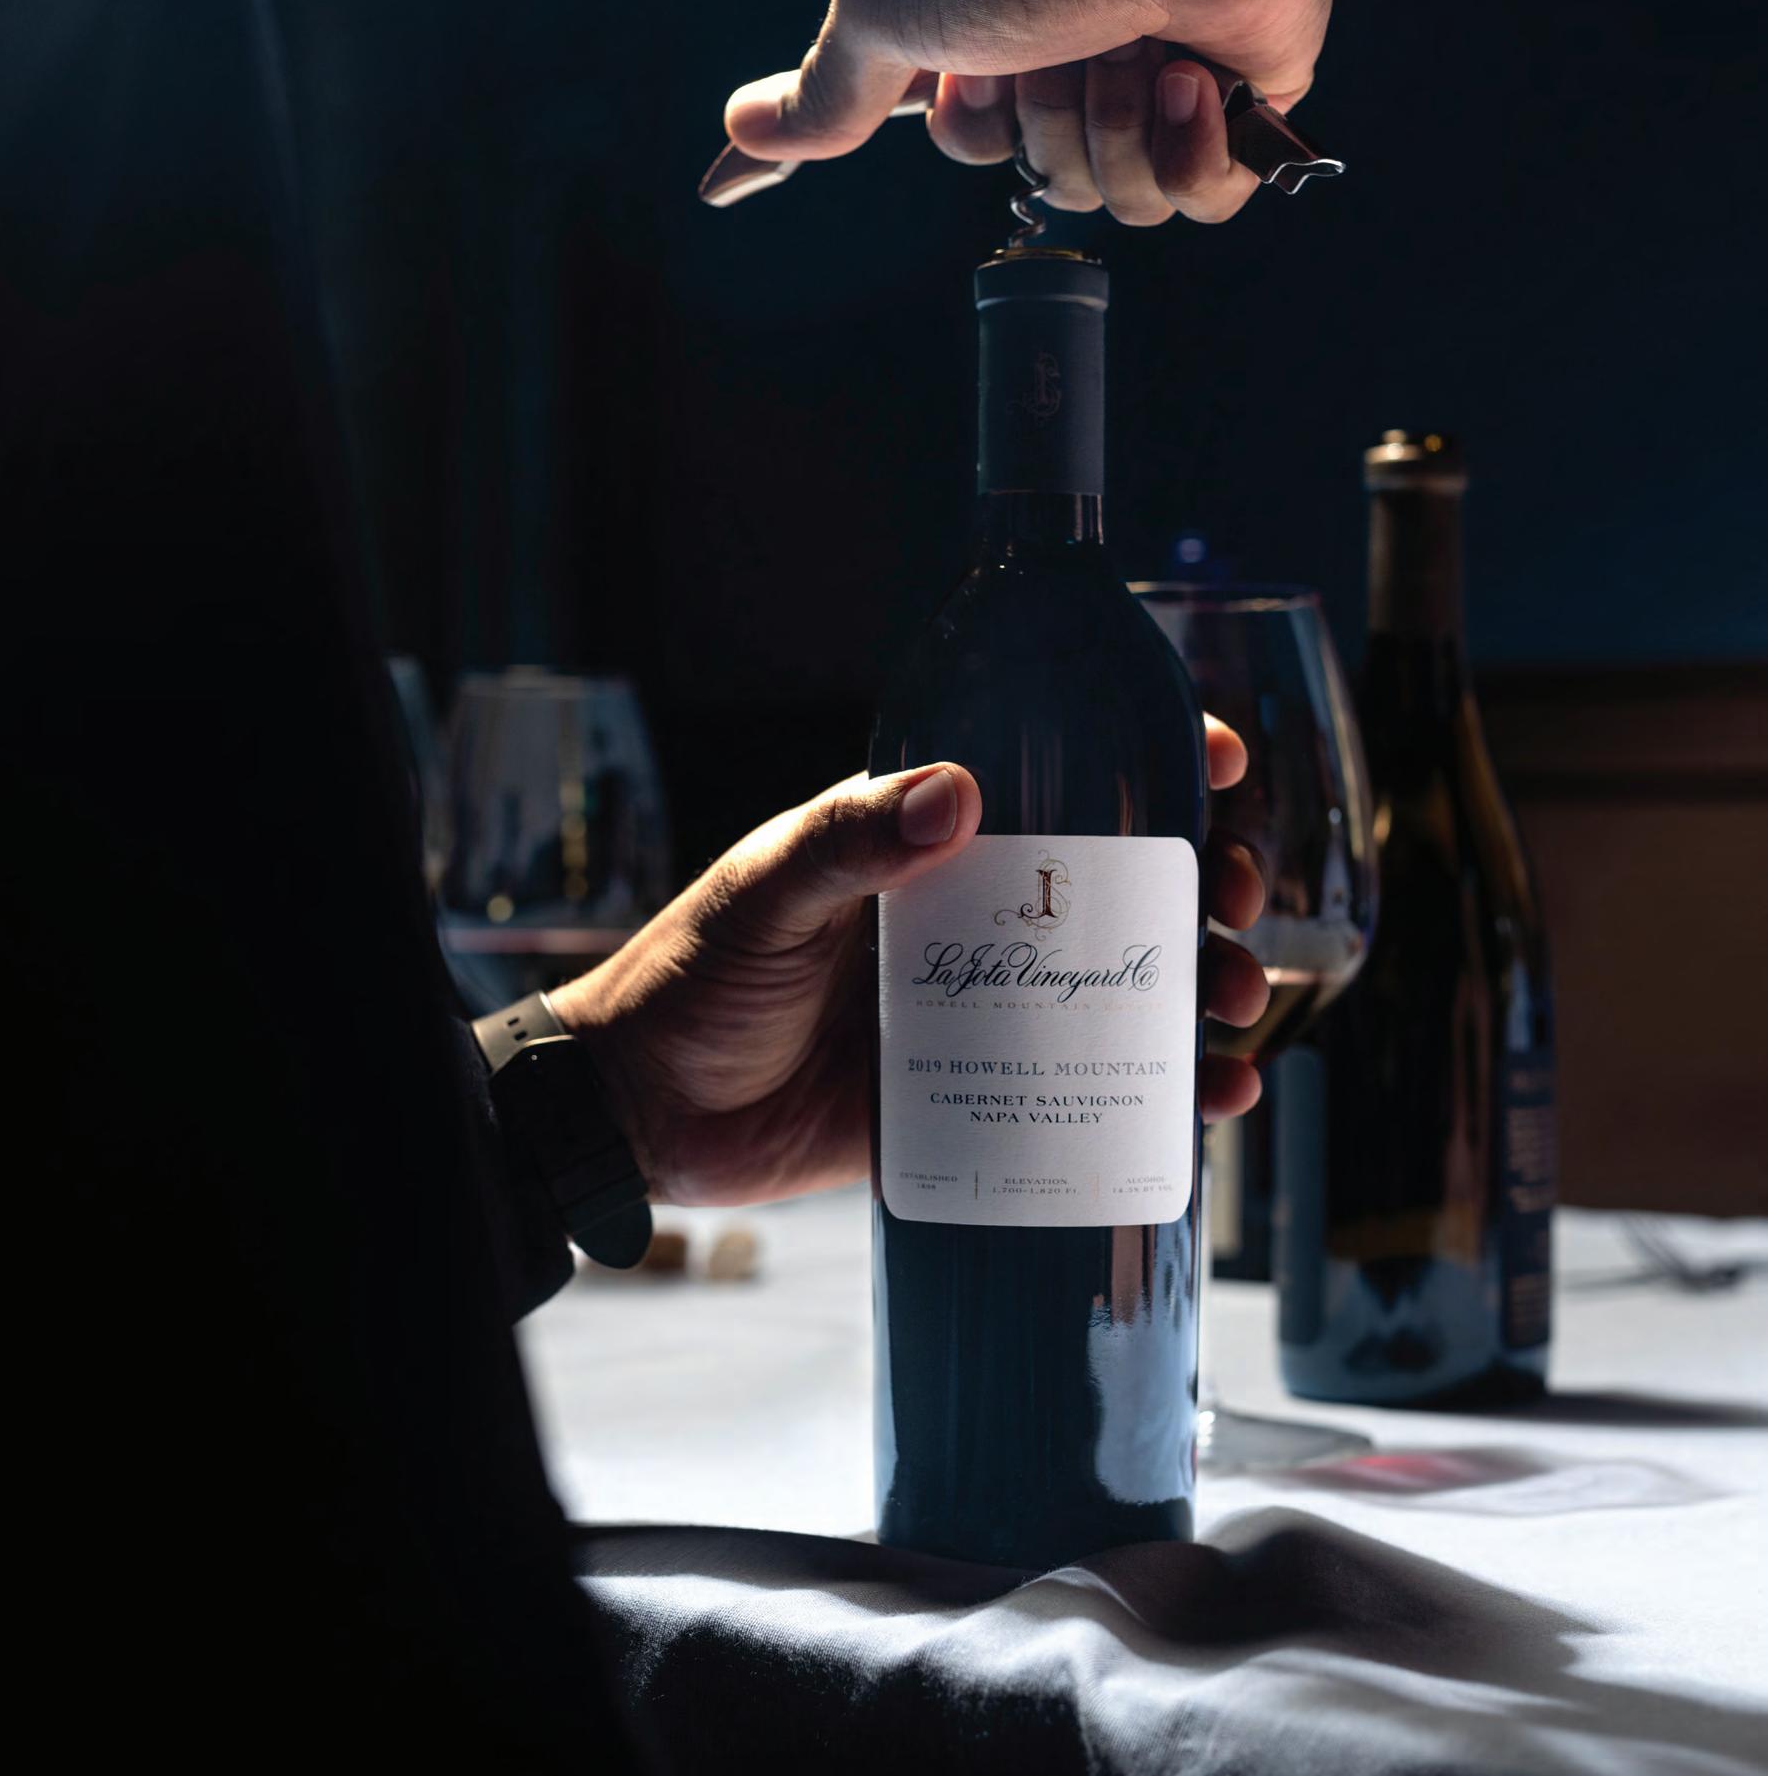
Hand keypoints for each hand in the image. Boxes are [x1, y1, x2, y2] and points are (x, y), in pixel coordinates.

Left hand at [551, 718, 1266, 1207]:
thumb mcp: (763, 896)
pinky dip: (1170, 1094)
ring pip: (1127, 987)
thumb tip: (957, 794)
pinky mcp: (982, 1101)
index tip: (1218, 762)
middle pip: (1123, 887)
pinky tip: (1219, 1097)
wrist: (642, 1117)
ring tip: (1237, 999)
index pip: (1056, 784)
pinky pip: (1095, 1089)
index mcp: (925, 850)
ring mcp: (985, 1014)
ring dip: (1205, 984)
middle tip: (1236, 901)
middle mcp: (972, 923)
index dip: (1149, 762)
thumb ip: (844, 845)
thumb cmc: (689, 983)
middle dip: (1204, 883)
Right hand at [719, 0, 1333, 224]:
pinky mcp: (1242, 95)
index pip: (932, 119)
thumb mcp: (890, 18)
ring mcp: (1157, 69)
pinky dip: (1191, 155)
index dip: (909, 138)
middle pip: (1021, 177)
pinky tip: (1188, 79)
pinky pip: (1207, 198)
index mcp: (987, 21)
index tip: (777, 163)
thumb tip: (740, 130)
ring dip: (1107, 130)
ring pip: (1111, 197)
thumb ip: (830, 90)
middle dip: (1031, 128)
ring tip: (1126, 44)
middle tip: (1043, 44)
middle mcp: (1069, 42)